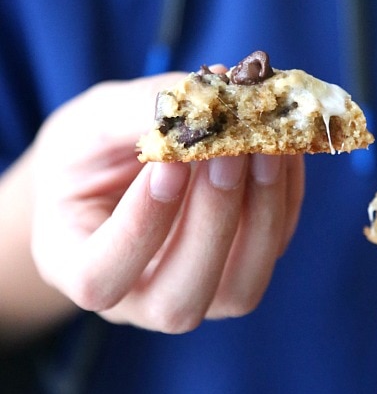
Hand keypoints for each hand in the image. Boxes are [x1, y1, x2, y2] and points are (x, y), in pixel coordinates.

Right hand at [31, 75, 303, 332]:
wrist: (113, 166)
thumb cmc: (87, 151)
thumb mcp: (90, 123)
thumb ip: (136, 113)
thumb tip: (211, 92)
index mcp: (75, 269)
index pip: (100, 278)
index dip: (139, 227)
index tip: (167, 164)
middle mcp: (138, 300)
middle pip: (179, 301)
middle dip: (212, 220)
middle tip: (231, 147)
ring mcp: (198, 291)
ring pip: (239, 288)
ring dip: (261, 211)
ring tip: (266, 141)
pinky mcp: (244, 266)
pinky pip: (273, 245)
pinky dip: (284, 194)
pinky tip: (281, 145)